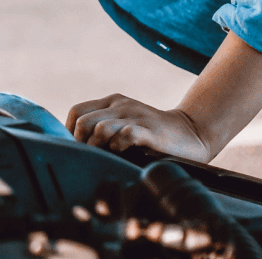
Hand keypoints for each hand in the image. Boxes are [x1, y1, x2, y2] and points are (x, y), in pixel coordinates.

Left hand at [66, 93, 213, 160]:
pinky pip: (125, 135)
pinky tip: (124, 153)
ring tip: (107, 157)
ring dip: (98, 146)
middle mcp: (120, 106)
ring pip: (99, 128)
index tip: (75, 150)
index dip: (69, 132)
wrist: (192, 134)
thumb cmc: (153, 136)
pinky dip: (119, 146)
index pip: (76, 111)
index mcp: (111, 102)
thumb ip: (103, 130)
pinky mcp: (149, 130)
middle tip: (90, 158)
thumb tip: (75, 149)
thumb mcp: (124, 126)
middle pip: (83, 121)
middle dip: (81, 143)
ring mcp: (135, 116)